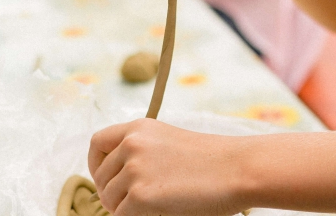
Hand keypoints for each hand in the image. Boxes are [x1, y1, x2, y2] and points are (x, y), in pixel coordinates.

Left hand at [89, 118, 249, 215]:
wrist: (238, 169)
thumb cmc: (214, 161)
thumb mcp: (171, 142)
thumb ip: (144, 151)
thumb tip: (118, 177)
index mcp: (139, 127)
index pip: (97, 143)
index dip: (97, 165)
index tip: (107, 179)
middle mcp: (132, 144)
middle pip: (101, 176)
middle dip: (112, 192)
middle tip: (133, 202)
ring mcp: (134, 169)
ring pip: (109, 199)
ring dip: (124, 208)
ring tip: (152, 207)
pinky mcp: (140, 195)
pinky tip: (158, 212)